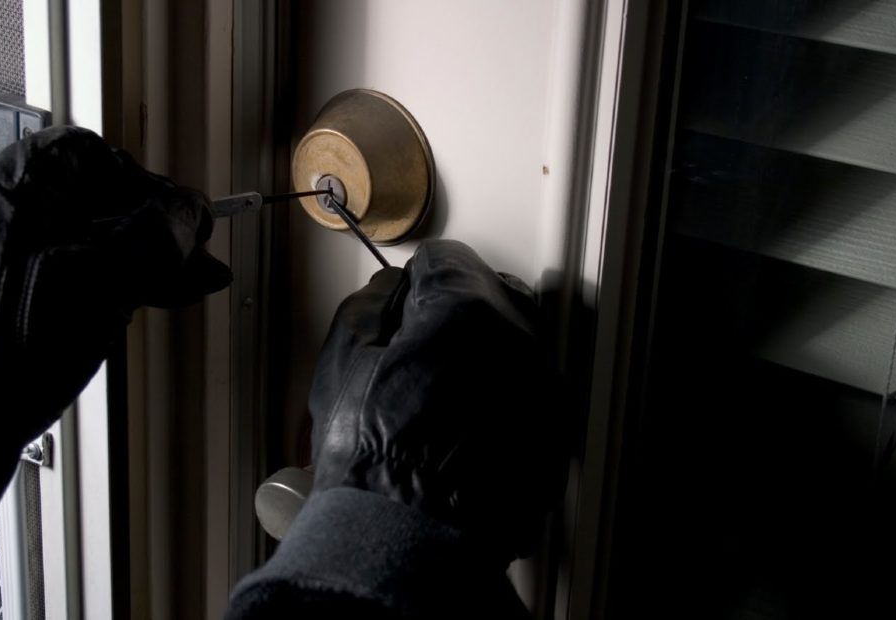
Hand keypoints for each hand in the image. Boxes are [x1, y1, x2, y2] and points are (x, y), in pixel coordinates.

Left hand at [0, 126, 230, 542]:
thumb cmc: (7, 347)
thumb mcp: (104, 279)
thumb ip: (155, 236)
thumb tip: (190, 214)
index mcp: (9, 188)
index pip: (93, 155)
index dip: (146, 182)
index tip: (178, 211)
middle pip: (91, 202)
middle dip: (149, 230)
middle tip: (187, 258)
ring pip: (82, 242)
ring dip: (133, 262)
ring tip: (176, 287)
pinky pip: (60, 275)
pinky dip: (100, 285)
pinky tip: (134, 304)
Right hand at [308, 240, 564, 561]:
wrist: (409, 539)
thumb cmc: (374, 463)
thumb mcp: (342, 364)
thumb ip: (371, 307)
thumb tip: (388, 292)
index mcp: (464, 313)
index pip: (448, 260)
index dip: (418, 276)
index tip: (409, 292)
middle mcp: (517, 342)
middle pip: (492, 292)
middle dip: (457, 306)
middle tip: (421, 336)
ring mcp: (541, 388)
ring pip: (516, 341)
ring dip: (483, 349)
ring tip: (441, 384)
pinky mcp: (552, 430)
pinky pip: (529, 388)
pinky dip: (502, 391)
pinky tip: (464, 417)